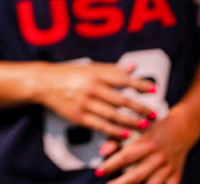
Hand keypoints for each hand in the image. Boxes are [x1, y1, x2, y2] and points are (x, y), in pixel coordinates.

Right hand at [35, 61, 154, 139]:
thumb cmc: (71, 74)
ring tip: (144, 125)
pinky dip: (114, 130)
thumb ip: (113, 69)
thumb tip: (134, 67)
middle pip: (121, 100)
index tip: (154, 89)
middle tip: (154, 114)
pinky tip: (126, 133)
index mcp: (96, 73)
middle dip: (140, 108)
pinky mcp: (78, 116)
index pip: (123, 79)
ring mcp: (85, 103)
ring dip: (131, 121)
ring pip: (113, 115)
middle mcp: (92, 88)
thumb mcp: (91, 68)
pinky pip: (100, 125)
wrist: (45, 83)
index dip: (140, 84)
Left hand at [95, 108, 198, 183]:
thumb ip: (117, 139)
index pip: (126, 156)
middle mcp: (159, 156)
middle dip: (120, 183)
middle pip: (137, 175)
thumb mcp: (137, 129)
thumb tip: (102, 152)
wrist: (184, 127)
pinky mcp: (177, 174)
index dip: (111, 165)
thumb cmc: (155, 128)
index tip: (98, 172)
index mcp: (148, 143)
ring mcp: (169, 167)